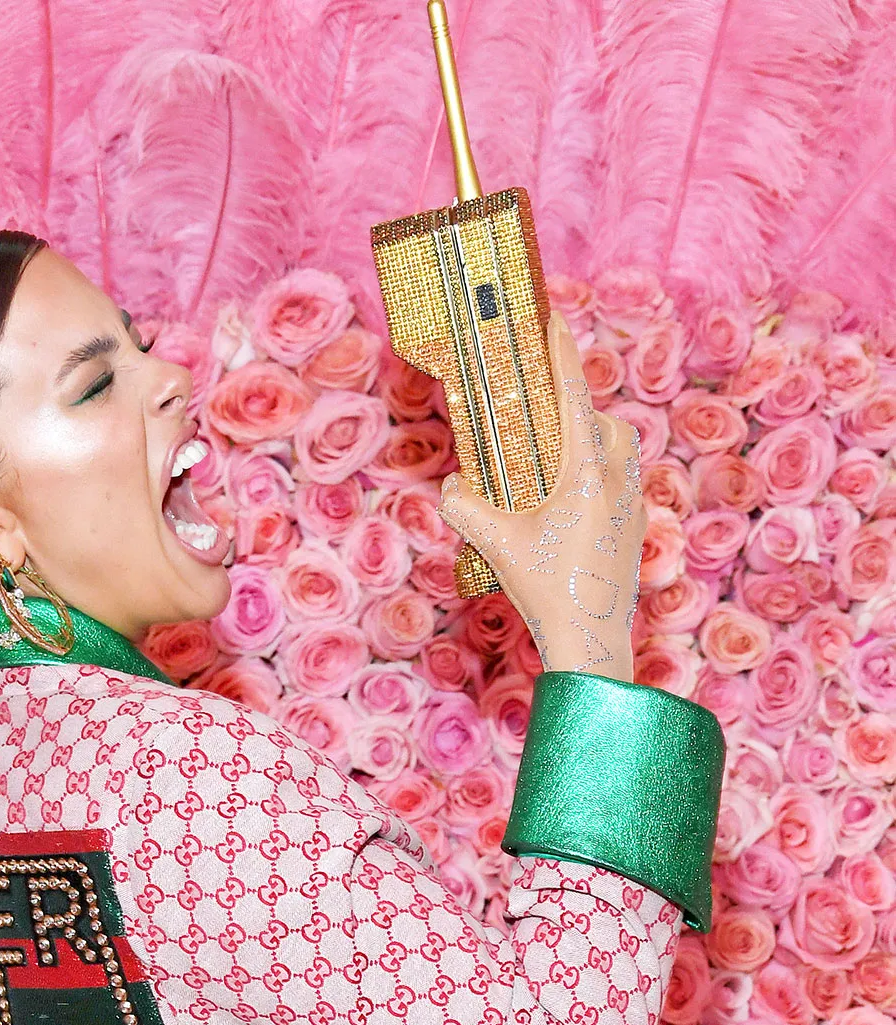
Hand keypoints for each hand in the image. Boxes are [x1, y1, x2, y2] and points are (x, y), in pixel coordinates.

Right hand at [438, 313, 645, 681]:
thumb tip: (451, 487)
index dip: (561, 354)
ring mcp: (634, 505)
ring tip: (556, 463)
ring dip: (593, 443)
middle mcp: (618, 480)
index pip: (574, 396)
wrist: (592, 643)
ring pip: (621, 451)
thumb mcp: (495, 545)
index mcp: (586, 472)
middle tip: (545, 414)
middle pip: (606, 420)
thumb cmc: (547, 591)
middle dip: (579, 409)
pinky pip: (623, 483)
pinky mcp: (637, 529)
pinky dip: (600, 476)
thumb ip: (465, 507)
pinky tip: (572, 504)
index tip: (553, 318)